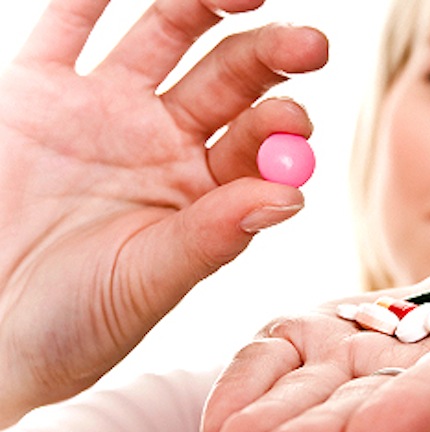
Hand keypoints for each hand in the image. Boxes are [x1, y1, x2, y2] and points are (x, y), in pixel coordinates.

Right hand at [0, 0, 327, 425]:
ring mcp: (105, 110)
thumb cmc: (72, 321)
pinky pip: (68, 23)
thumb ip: (212, 236)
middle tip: (311, 45)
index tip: (298, 122)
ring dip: (206, 5)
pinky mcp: (38, 88)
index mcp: (202, 191)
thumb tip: (290, 194)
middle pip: (229, 80)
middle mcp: (164, 142)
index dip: (280, 128)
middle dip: (270, 58)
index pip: (255, 143)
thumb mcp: (147, 281)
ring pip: (166, 36)